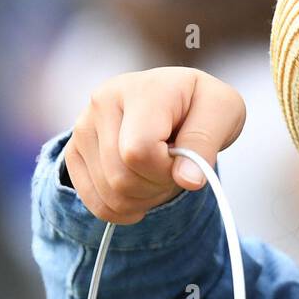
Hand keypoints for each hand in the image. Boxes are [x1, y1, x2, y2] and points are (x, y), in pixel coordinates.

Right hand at [62, 66, 245, 224]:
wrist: (178, 100)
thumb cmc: (202, 106)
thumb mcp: (224, 112)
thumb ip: (205, 143)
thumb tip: (187, 180)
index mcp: (141, 89)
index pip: (138, 152)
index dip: (165, 170)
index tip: (184, 159)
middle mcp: (103, 102)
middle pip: (122, 178)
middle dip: (156, 187)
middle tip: (173, 168)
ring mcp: (84, 126)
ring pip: (109, 194)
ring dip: (141, 199)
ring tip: (156, 173)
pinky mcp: (75, 149)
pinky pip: (94, 202)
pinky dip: (121, 209)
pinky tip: (138, 191)